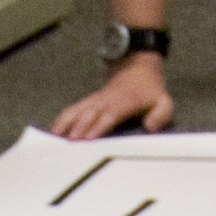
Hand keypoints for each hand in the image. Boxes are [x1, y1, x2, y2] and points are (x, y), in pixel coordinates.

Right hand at [51, 51, 173, 138]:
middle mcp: (105, 102)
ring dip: (63, 126)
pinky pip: (70, 112)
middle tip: (66, 147)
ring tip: (53, 142)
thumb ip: (160, 114)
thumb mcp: (163, 101)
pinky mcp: (86, 103)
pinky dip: (60, 122)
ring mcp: (94, 101)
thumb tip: (150, 127)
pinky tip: (51, 135)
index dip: (98, 127)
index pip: (109, 116)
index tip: (88, 139)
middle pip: (87, 116)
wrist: (136, 67)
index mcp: (123, 103)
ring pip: (75, 112)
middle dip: (76, 130)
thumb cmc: (149, 91)